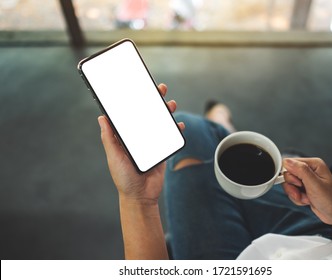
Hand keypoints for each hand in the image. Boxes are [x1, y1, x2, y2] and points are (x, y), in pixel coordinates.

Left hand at [98, 83, 184, 204]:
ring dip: (166, 112)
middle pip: (147, 115)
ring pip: (160, 123)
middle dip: (154, 101)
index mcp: (126, 137)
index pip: (131, 114)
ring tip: (171, 104)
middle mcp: (139, 137)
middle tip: (161, 89)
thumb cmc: (123, 178)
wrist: (140, 196)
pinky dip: (176, 130)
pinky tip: (179, 125)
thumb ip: (110, 138)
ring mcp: (151, 143)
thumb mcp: (114, 157)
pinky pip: (170, 137)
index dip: (135, 100)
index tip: (140, 87)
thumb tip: (102, 117)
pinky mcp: (162, 150)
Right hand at [282, 158, 331, 227]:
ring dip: (295, 194)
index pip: (290, 163)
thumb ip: (301, 171)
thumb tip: (287, 161)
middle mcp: (309, 170)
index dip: (290, 175)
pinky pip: (291, 191)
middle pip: (287, 174)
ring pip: (288, 184)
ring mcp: (306, 179)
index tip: (298, 184)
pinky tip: (307, 200)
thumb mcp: (315, 184)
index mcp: (313, 164)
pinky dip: (297, 198)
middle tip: (302, 193)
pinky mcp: (303, 188)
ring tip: (306, 198)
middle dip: (293, 187)